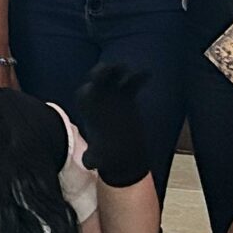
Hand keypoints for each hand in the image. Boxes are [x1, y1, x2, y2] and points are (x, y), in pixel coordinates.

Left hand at [59, 62, 153, 189]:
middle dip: (101, 73)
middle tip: (109, 69)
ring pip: (114, 77)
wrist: (122, 155)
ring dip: (119, 70)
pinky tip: (148, 73)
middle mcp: (98, 99)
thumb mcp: (99, 158)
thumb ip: (93, 158)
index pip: (85, 94)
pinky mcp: (127, 96)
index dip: (88, 92)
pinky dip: (139, 78)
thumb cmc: (108, 155)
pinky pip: (132, 84)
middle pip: (97, 79)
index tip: (92, 89)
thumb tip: (89, 164)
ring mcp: (113, 95)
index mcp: (88, 110)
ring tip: (127, 69)